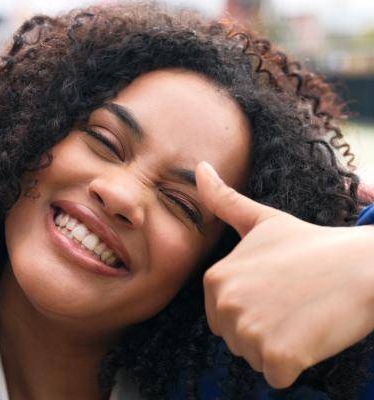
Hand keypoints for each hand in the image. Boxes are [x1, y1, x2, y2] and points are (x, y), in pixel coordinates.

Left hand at [195, 161, 373, 388]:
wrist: (362, 266)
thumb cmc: (312, 244)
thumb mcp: (262, 220)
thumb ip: (224, 201)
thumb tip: (199, 168)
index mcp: (215, 279)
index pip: (220, 316)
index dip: (251, 310)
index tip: (276, 290)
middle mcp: (224, 305)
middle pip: (234, 340)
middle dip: (261, 331)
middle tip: (291, 304)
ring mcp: (250, 331)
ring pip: (254, 359)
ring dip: (278, 348)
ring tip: (301, 317)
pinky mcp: (278, 356)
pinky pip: (276, 377)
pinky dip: (295, 366)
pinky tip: (310, 336)